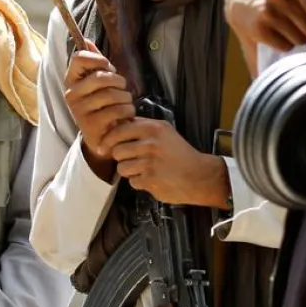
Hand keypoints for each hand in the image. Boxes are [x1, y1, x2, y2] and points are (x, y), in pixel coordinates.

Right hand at [64, 49, 135, 180]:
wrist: (101, 138)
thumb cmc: (101, 104)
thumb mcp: (96, 83)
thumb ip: (93, 62)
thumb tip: (86, 40)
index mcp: (71, 80)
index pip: (79, 58)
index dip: (98, 59)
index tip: (108, 67)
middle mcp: (71, 94)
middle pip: (101, 76)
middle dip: (119, 81)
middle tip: (122, 88)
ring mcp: (80, 110)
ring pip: (112, 94)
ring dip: (126, 98)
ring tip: (125, 102)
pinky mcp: (92, 125)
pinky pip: (117, 110)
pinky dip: (128, 111)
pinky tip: (126, 114)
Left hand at [103, 116, 230, 208]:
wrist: (200, 175)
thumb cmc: (180, 154)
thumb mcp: (164, 132)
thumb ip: (142, 126)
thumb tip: (116, 125)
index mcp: (153, 128)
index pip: (119, 129)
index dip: (109, 139)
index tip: (105, 146)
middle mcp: (150, 143)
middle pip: (117, 150)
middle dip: (121, 157)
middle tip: (132, 159)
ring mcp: (150, 162)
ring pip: (122, 168)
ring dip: (129, 171)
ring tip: (143, 169)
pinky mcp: (150, 179)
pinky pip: (132, 181)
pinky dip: (139, 182)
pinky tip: (151, 178)